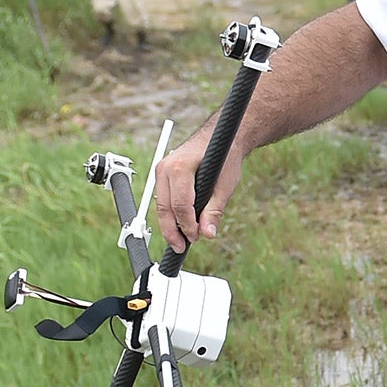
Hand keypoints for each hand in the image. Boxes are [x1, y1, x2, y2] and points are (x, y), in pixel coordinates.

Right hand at [153, 126, 243, 252]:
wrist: (220, 138)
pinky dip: (171, 214)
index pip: (179, 205)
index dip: (187, 226)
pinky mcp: (162, 175)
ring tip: (181, 241)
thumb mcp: (225, 185)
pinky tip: (179, 226)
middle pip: (164, 207)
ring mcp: (161, 170)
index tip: (196, 239)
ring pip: (161, 205)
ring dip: (170, 225)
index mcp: (179, 167)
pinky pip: (163, 199)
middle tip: (182, 248)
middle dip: (172, 231)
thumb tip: (208, 233)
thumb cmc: (224, 156)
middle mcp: (165, 168)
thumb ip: (215, 210)